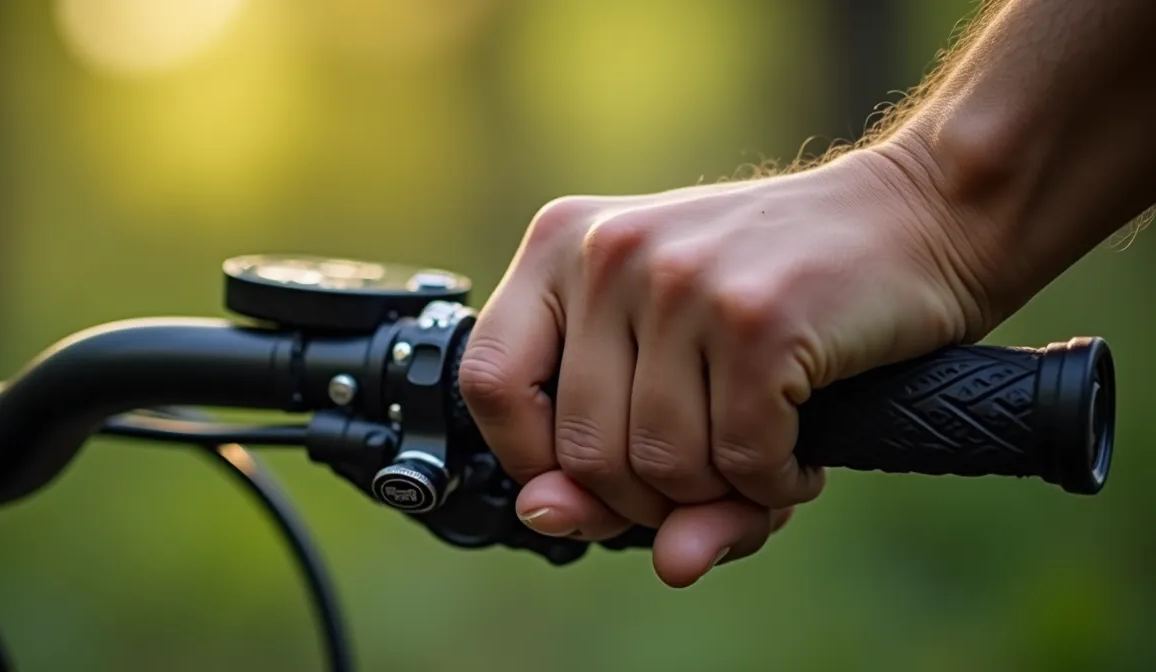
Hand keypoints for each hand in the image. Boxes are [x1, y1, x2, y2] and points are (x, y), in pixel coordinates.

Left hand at [460, 146, 991, 586]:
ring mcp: (682, 280)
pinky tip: (798, 453)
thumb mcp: (679, 360)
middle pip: (582, 452)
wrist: (914, 219)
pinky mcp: (758, 317)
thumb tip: (623, 550)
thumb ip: (626, 460)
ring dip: (720, 493)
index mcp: (561, 243)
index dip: (534, 462)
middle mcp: (610, 251)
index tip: (590, 482)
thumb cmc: (780, 295)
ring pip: (662, 468)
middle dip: (648, 501)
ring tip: (758, 450)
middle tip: (707, 477)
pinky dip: (775, 484)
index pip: (488, 384)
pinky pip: (740, 461)